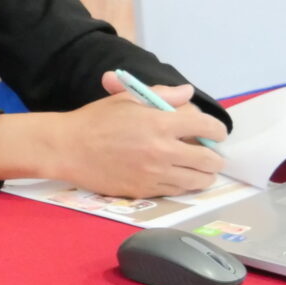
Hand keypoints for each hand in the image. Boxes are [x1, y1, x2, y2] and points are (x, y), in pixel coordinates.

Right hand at [49, 75, 226, 197]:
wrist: (67, 148)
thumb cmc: (96, 120)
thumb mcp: (127, 99)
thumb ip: (162, 95)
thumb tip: (188, 94)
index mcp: (161, 123)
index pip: (207, 127)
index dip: (218, 130)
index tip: (216, 133)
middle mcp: (163, 150)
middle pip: (209, 159)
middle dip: (215, 156)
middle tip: (210, 154)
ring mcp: (155, 173)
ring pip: (198, 180)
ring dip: (204, 174)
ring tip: (199, 169)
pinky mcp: (145, 191)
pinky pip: (177, 191)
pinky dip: (183, 184)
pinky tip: (178, 177)